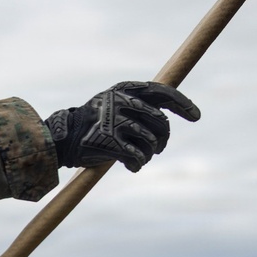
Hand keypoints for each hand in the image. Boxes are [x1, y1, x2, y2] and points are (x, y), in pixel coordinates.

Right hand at [45, 81, 199, 170]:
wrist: (61, 140)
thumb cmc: (93, 124)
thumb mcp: (114, 106)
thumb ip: (138, 105)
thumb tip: (170, 112)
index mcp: (123, 89)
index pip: (161, 92)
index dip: (182, 104)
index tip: (195, 116)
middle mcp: (119, 101)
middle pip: (161, 122)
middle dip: (163, 139)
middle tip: (157, 149)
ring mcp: (114, 121)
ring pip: (151, 142)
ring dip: (148, 155)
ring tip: (139, 158)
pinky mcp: (109, 142)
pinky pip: (137, 156)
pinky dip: (137, 164)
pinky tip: (131, 166)